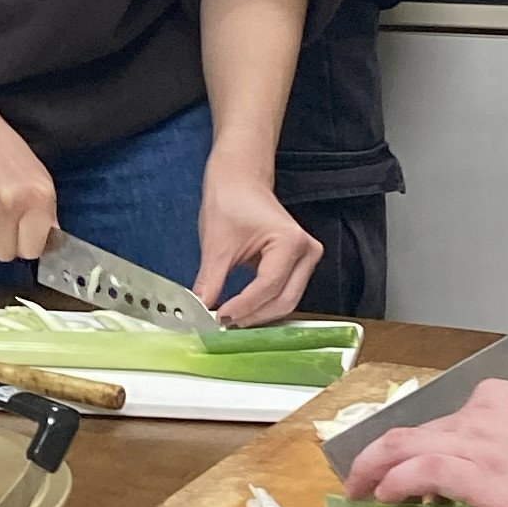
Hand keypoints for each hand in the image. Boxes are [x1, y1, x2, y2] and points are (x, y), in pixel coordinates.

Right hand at [0, 115, 59, 264]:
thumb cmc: (8, 155)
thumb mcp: (40, 178)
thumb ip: (47, 213)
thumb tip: (50, 244)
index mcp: (36, 198)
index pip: (32, 250)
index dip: (28, 246)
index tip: (26, 239)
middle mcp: (9, 205)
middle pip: (6, 254)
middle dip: (7, 244)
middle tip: (6, 227)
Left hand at [196, 164, 321, 324]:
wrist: (239, 181)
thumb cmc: (231, 201)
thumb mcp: (216, 244)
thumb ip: (210, 281)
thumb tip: (200, 310)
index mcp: (291, 242)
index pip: (268, 286)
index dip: (244, 306)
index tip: (219, 318)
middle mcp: (306, 252)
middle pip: (284, 300)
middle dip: (253, 316)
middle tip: (223, 325)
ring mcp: (305, 260)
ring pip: (286, 301)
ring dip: (258, 314)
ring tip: (229, 319)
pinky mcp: (298, 266)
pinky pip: (283, 294)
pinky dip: (262, 306)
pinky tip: (240, 311)